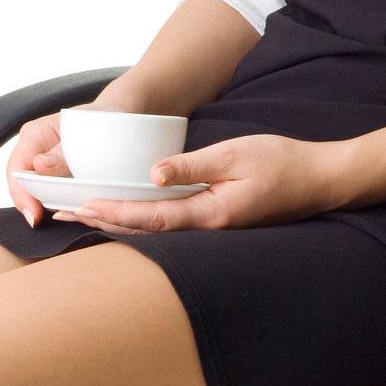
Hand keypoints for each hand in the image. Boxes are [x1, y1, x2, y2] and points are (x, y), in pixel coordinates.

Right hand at [8, 79, 150, 226]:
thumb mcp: (84, 134)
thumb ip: (61, 153)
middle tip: (41, 222)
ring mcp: (44, 163)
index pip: (17, 168)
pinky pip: (50, 192)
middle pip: (22, 183)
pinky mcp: (56, 175)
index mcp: (35, 134)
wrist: (118, 116)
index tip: (34, 215)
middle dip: (30, 204)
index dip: (22, 194)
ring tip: (55, 219)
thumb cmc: (101, 119)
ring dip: (43, 205)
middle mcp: (34, 149)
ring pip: (34, 190)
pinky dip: (56, 202)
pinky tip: (67, 212)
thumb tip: (38, 166)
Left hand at [52, 133, 346, 233]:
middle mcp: (208, 228)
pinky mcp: (218, 223)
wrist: (320, 180)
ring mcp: (213, 229)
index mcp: (211, 213)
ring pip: (157, 231)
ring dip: (120, 223)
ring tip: (85, 215)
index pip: (152, 217)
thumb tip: (153, 172)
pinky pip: (172, 226)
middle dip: (105, 222)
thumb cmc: (283, 163)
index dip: (115, 213)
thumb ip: (193, 165)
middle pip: (146, 232)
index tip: (83, 207)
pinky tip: (129, 215)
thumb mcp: (237, 154)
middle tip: (65, 214)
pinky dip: (144, 220)